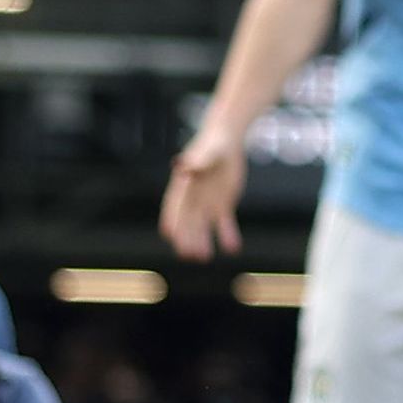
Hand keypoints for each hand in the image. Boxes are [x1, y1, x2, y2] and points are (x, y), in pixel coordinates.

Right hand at [162, 130, 246, 259]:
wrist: (227, 144)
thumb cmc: (213, 145)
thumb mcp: (208, 152)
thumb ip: (198, 161)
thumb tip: (185, 168)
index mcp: (183, 188)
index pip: (173, 207)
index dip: (171, 220)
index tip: (169, 234)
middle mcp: (192, 201)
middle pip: (187, 224)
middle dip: (186, 239)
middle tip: (189, 254)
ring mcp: (207, 206)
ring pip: (203, 229)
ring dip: (203, 243)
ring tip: (205, 257)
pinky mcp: (223, 207)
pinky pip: (224, 225)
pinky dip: (228, 236)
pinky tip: (233, 248)